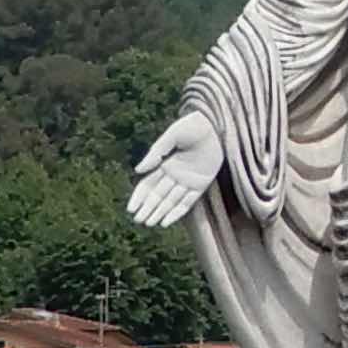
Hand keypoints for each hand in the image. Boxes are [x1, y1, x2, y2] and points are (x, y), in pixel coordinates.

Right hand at [126, 114, 224, 229]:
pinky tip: (166, 222)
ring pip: (171, 201)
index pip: (148, 184)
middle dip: (148, 208)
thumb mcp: (172, 136)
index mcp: (165, 163)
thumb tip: (137, 170)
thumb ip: (155, 153)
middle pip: (158, 195)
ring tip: (149, 224)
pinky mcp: (202, 184)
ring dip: (160, 212)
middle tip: (137, 221)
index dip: (139, 197)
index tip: (130, 209)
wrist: (217, 124)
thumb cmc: (192, 126)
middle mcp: (175, 174)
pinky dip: (177, 212)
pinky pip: (188, 201)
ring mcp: (189, 180)